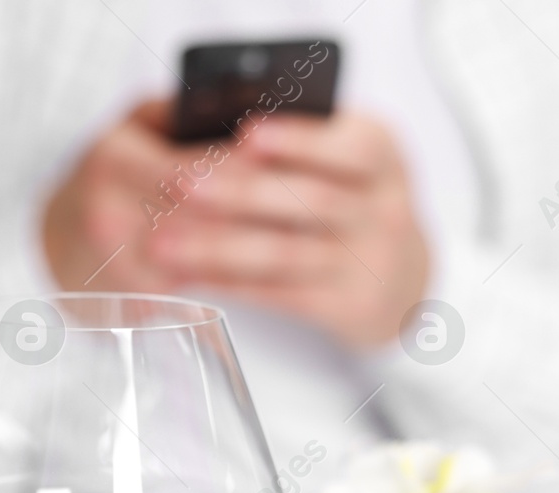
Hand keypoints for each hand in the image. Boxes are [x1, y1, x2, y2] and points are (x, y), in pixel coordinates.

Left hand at [43, 101, 427, 347]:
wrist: (397, 274)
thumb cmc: (345, 195)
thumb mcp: (340, 154)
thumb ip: (292, 135)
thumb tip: (203, 120)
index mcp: (381, 150)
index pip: (349, 145)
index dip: (298, 139)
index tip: (246, 132)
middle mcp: (384, 206)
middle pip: (311, 200)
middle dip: (240, 191)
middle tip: (180, 183)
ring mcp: (370, 261)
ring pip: (285, 254)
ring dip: (218, 247)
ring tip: (162, 242)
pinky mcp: (347, 306)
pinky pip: (277, 294)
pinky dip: (227, 283)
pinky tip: (185, 274)